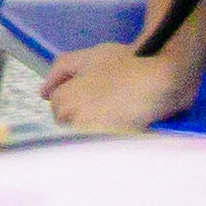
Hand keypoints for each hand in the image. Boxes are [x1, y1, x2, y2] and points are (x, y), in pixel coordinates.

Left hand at [43, 36, 204, 134]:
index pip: (57, 107)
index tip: (94, 90)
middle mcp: (72, 124)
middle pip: (68, 125)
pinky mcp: (113, 149)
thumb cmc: (125, 64)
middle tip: (107, 100)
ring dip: (95, 128)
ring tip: (117, 113)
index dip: (75, 96)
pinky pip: (103, 148)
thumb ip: (60, 70)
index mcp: (63, 103)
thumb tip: (43, 92)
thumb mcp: (88, 56)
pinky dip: (109, 140)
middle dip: (82, 115)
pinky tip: (123, 125)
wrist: (162, 78)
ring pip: (84, 137)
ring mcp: (92, 139)